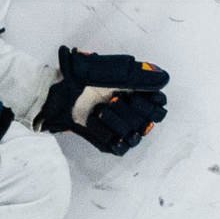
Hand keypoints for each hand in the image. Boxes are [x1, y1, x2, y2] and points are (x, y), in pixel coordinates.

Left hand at [37, 48, 169, 154]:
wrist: (56, 94)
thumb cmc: (82, 78)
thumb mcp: (111, 70)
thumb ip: (140, 75)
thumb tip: (164, 78)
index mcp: (138, 93)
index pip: (160, 105)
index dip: (152, 103)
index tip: (133, 95)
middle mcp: (133, 113)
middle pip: (151, 121)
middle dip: (132, 110)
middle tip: (113, 99)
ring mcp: (122, 130)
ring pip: (135, 135)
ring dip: (117, 121)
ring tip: (98, 109)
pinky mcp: (109, 144)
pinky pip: (119, 148)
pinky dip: (106, 134)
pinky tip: (94, 121)